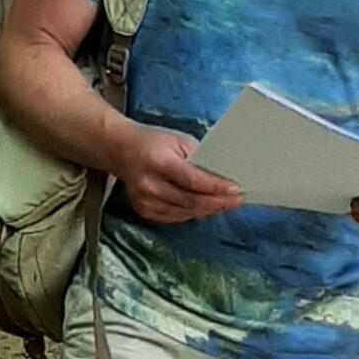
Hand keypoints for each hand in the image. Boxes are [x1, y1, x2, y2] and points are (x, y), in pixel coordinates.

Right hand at [115, 125, 243, 224]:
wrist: (121, 150)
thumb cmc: (152, 142)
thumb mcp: (178, 140)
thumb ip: (198, 157)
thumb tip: (222, 174)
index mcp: (158, 162)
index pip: (193, 181)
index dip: (217, 188)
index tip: (236, 189)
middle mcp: (150, 185)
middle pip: (191, 201)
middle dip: (218, 202)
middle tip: (237, 200)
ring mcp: (145, 201)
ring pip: (185, 212)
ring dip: (209, 210)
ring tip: (227, 204)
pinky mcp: (145, 211)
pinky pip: (176, 217)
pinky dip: (194, 213)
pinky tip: (207, 208)